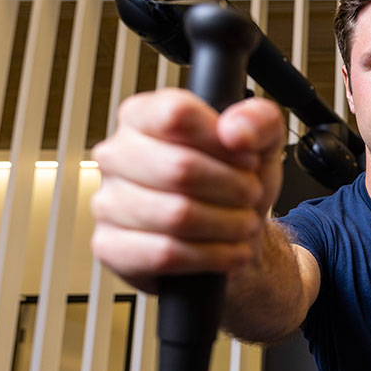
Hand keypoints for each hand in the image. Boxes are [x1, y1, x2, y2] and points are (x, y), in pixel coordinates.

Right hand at [90, 89, 285, 292]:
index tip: (246, 159)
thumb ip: (260, 120)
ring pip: (177, 215)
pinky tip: (230, 251)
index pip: (177, 115)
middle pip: (181, 168)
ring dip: (228, 224)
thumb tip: (235, 130)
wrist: (231, 240)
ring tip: (244, 224)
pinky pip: (166, 253)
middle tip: (250, 196)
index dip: (224, 143)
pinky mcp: (112, 247)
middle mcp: (116, 156)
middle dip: (233, 188)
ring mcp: (107, 203)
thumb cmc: (235, 188)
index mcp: (143, 117)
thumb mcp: (262, 146)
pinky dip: (212, 256)